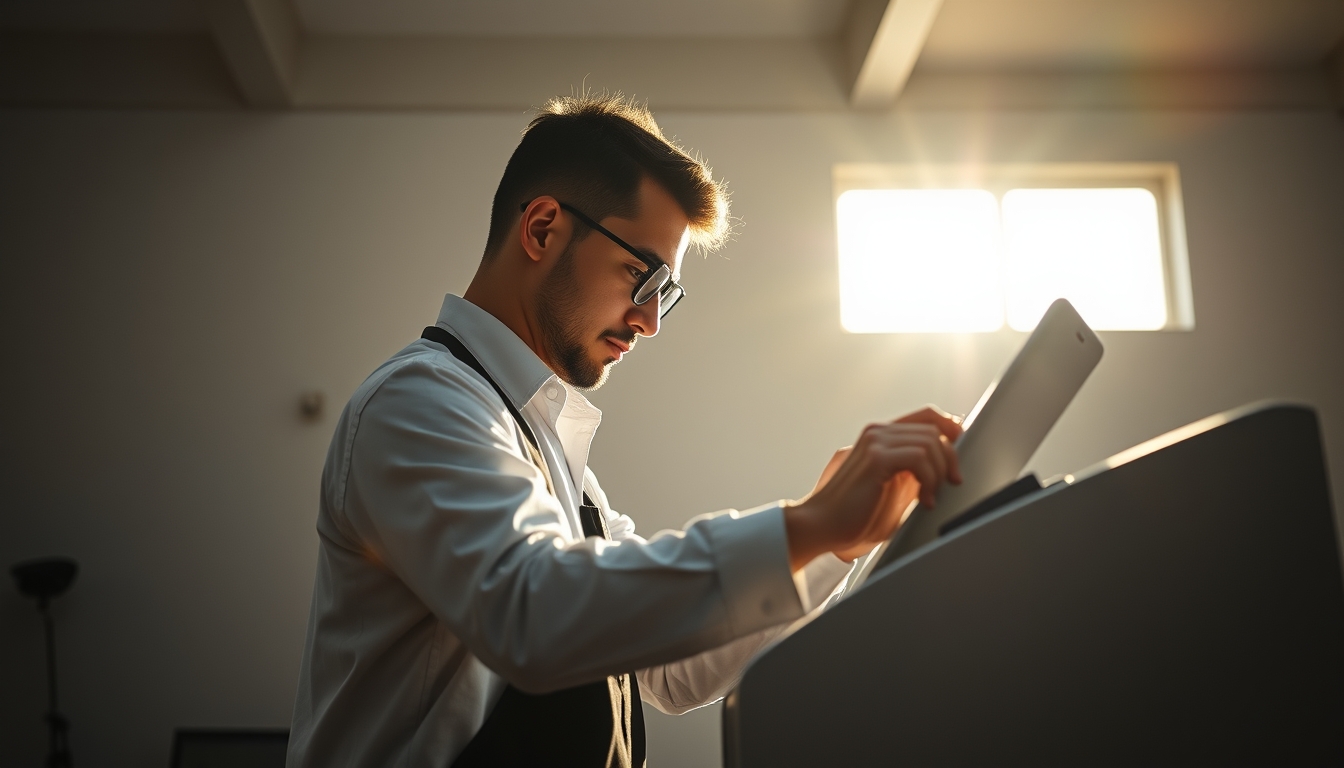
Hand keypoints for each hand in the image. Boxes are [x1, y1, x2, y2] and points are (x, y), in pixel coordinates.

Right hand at [784, 407, 962, 569]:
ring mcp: (875, 442)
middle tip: (950, 484)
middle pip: (933, 428)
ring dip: (939, 472)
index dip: (951, 427)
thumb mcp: (894, 486)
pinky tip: (924, 500)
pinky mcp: (876, 459)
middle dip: (950, 458)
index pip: (926, 415)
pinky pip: (919, 457)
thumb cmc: (856, 514)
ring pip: (930, 442)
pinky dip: (929, 480)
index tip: (959, 453)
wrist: (823, 525)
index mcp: (880, 436)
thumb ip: (915, 469)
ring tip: (930, 496)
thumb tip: (948, 461)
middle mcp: (877, 433)